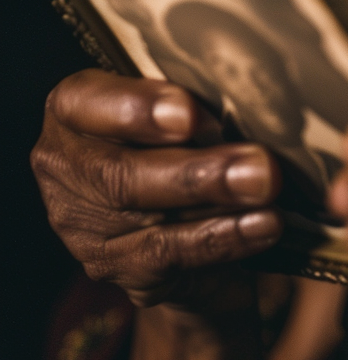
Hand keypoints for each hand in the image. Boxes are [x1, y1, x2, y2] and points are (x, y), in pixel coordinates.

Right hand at [31, 69, 283, 308]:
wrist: (185, 208)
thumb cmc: (186, 130)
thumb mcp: (182, 101)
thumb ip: (195, 97)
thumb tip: (251, 92)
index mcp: (75, 109)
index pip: (86, 103)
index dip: (136, 109)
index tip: (189, 113)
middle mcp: (68, 168)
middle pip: (121, 173)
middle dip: (196, 171)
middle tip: (260, 164)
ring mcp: (84, 227)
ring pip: (148, 219)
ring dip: (217, 204)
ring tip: (267, 190)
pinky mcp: (117, 267)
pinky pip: (169, 255)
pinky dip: (223, 238)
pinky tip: (263, 224)